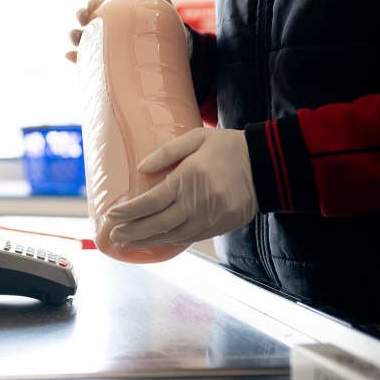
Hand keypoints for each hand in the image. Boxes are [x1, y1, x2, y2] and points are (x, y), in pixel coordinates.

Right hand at [66, 0, 174, 63]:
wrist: (173, 42)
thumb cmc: (160, 15)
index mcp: (112, 9)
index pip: (94, 4)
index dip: (90, 2)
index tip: (95, 3)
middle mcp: (104, 25)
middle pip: (84, 20)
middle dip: (79, 16)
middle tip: (85, 19)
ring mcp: (102, 43)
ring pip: (81, 39)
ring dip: (74, 36)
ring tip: (77, 38)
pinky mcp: (103, 61)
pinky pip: (85, 60)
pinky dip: (74, 57)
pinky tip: (71, 56)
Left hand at [107, 128, 256, 246]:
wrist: (268, 164)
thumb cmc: (228, 147)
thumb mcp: (196, 137)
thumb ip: (167, 152)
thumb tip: (142, 169)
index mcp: (189, 178)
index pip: (150, 201)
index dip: (128, 212)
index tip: (111, 216)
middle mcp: (198, 202)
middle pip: (158, 224)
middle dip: (133, 231)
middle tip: (114, 236)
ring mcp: (211, 217)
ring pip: (173, 235)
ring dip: (149, 240)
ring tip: (130, 242)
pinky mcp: (222, 226)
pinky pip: (191, 237)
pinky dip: (171, 241)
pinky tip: (158, 240)